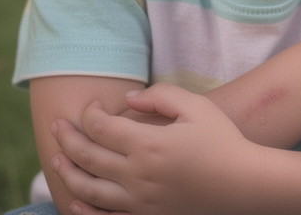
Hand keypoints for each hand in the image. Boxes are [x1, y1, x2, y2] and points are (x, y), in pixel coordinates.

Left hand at [52, 83, 258, 214]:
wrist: (245, 184)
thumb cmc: (223, 140)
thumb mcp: (196, 106)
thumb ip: (159, 96)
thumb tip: (127, 99)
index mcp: (148, 144)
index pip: (101, 127)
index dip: (89, 114)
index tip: (92, 106)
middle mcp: (138, 175)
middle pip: (87, 156)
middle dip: (67, 139)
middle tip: (57, 127)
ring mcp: (140, 201)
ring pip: (88, 190)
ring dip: (67, 174)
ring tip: (56, 162)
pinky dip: (85, 211)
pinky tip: (75, 200)